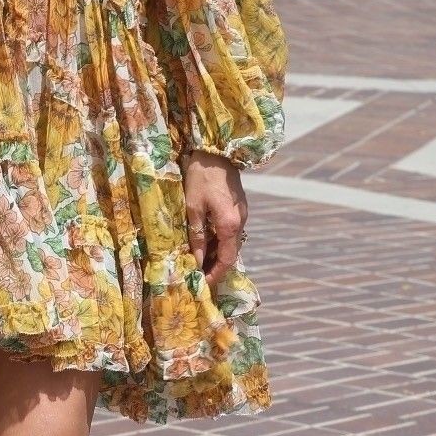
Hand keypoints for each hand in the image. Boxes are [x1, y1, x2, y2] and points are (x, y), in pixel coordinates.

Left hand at [181, 148, 247, 288]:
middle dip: (214, 267)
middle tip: (198, 276)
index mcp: (230, 225)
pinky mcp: (239, 207)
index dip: (215, 275)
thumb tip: (195, 261)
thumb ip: (196, 236)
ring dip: (216, 253)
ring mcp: (242, 214)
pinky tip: (204, 242)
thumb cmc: (201, 177)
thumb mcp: (193, 208)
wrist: (216, 151)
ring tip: (198, 262)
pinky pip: (230, 231)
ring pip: (230, 242)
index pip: (226, 260)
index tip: (202, 284)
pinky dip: (218, 241)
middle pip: (230, 253)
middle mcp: (240, 222)